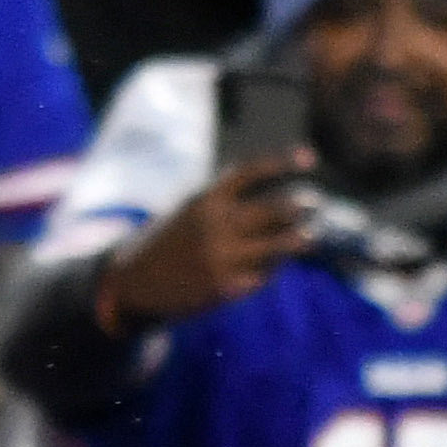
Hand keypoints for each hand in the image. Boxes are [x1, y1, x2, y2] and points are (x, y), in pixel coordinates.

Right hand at [96, 150, 315, 329]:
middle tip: (314, 203)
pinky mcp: (227, 286)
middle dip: (301, 205)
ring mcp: (223, 256)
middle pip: (276, 208)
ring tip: (311, 236)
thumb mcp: (185, 212)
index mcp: (205, 200)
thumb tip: (261, 191)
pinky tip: (273, 266)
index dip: (284, 162)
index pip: (252, 172)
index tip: (309, 159)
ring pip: (278, 244)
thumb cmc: (162, 245)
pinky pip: (263, 274)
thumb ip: (220, 201)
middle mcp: (217, 224)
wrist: (132, 285)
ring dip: (299, 239)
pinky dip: (272, 269)